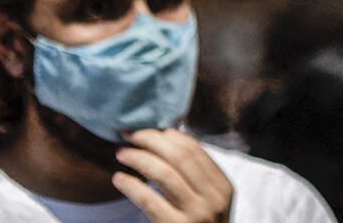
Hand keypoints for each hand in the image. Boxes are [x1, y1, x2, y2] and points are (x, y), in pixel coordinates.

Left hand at [112, 129, 233, 222]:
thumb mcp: (209, 203)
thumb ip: (196, 176)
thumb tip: (169, 136)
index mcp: (223, 187)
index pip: (194, 149)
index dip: (168, 135)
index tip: (147, 129)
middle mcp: (214, 199)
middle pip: (179, 155)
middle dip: (150, 140)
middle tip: (128, 134)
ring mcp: (196, 215)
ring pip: (164, 173)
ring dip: (138, 158)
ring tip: (121, 154)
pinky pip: (148, 198)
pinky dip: (130, 184)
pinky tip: (118, 179)